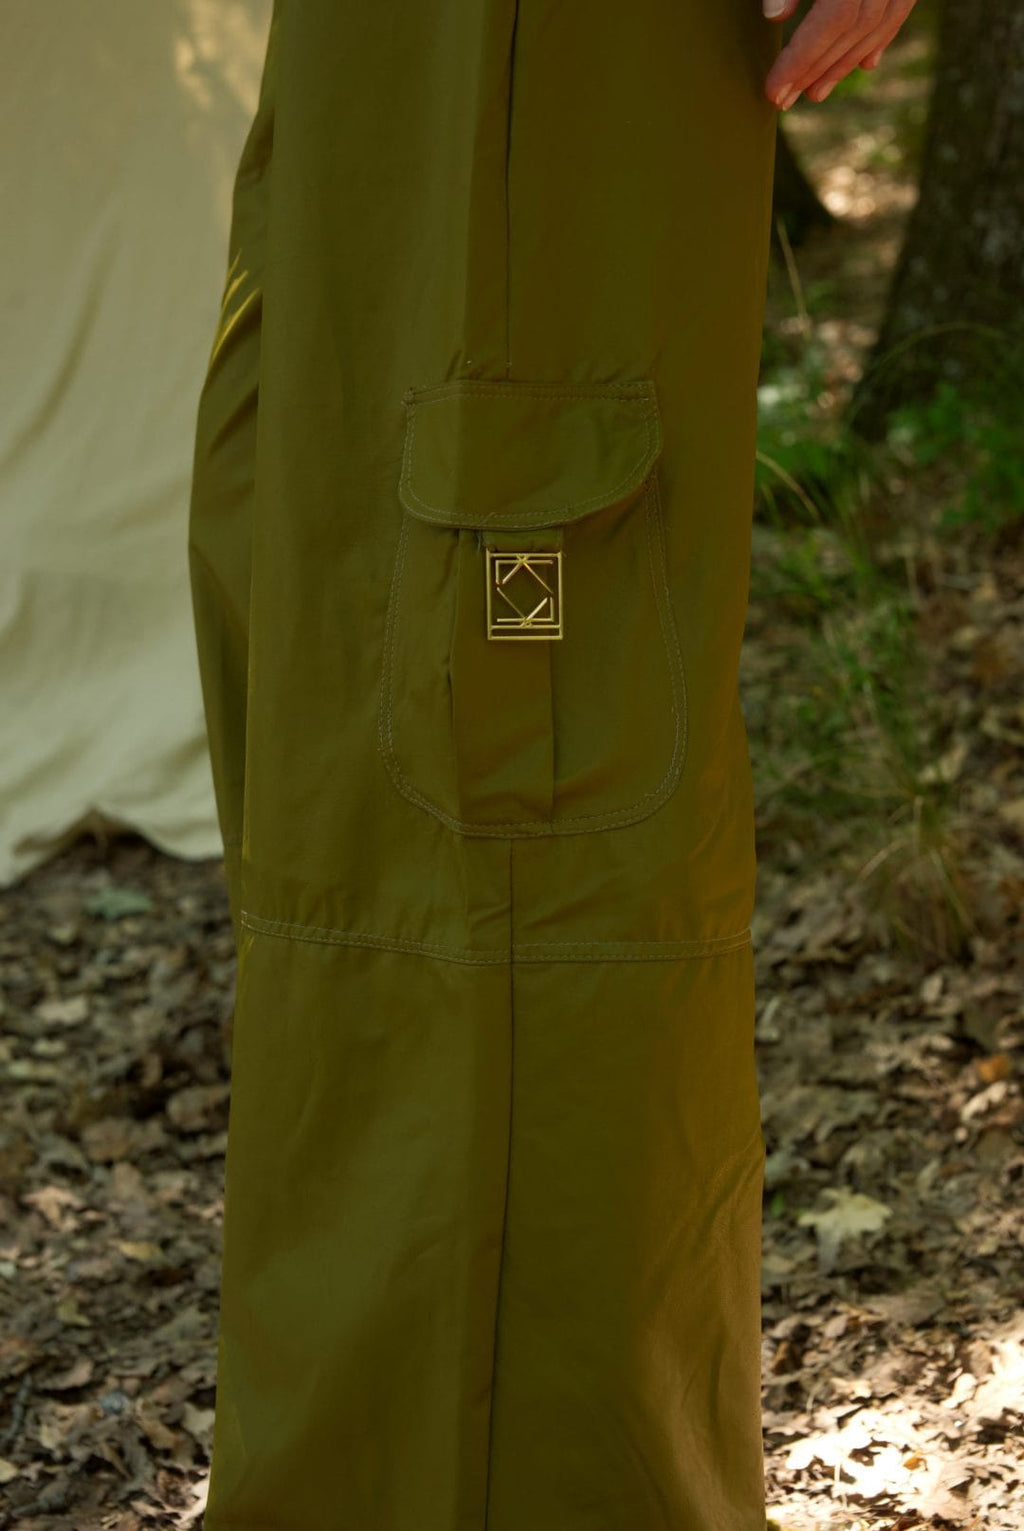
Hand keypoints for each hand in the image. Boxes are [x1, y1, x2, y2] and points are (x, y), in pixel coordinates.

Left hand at [762, 0, 918, 110]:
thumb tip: (774, 16)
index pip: (828, 25)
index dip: (799, 61)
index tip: (773, 92)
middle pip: (849, 34)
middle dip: (814, 72)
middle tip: (785, 101)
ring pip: (874, 28)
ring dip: (843, 66)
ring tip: (816, 94)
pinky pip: (898, 12)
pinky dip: (880, 40)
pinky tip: (865, 65)